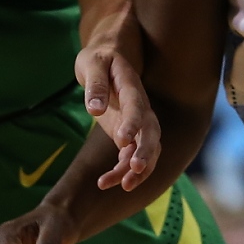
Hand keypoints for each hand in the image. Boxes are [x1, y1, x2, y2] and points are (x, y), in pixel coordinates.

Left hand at [75, 28, 159, 192]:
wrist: (108, 57)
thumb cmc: (98, 59)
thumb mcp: (92, 64)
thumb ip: (95, 85)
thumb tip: (95, 110)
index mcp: (131, 87)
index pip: (136, 106)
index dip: (132, 123)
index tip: (122, 140)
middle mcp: (140, 107)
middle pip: (151, 133)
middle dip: (145, 153)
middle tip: (134, 169)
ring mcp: (138, 123)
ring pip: (147, 150)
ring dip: (137, 169)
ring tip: (121, 185)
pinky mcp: (129, 134)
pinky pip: (131, 156)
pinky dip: (123, 171)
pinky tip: (105, 182)